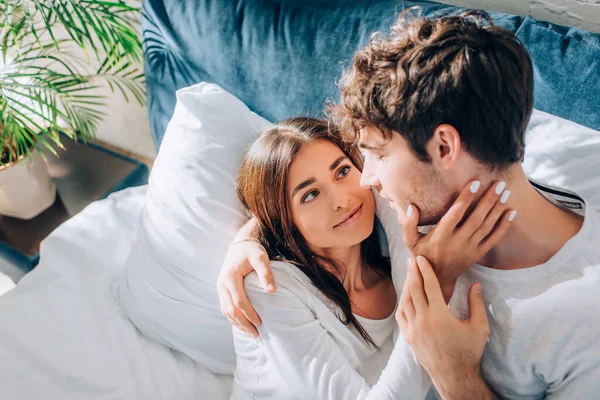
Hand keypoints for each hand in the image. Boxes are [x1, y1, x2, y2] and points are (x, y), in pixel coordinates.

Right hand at [217, 239, 274, 337]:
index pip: (239, 301)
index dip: (249, 314)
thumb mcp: (260, 257)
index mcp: (230, 277)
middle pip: (230, 309)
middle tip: (256, 335)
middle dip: (243, 324)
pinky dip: (233, 318)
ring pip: (226, 311)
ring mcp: (220, 288)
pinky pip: (225, 308)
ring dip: (237, 324)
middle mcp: (222, 284)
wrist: (239, 244)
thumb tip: (272, 291)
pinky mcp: (222, 290)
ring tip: (251, 334)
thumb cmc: (251, 250)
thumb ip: (266, 273)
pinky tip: (243, 325)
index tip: (260, 323)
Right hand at [397, 180, 514, 301]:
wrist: (437, 280)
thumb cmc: (422, 256)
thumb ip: (408, 224)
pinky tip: (511, 212)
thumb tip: (411, 206)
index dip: (465, 199)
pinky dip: (504, 226)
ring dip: (497, 209)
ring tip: (505, 192)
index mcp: (440, 236)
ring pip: (487, 226)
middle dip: (488, 200)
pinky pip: (494, 239)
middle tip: (498, 183)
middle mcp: (457, 242)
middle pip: (476, 218)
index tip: (474, 183)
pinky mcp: (479, 254)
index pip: (454, 214)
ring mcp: (470, 248)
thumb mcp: (410, 242)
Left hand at [397, 256, 492, 398]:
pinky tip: (405, 295)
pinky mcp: (408, 336)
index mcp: (440, 316)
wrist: (454, 376)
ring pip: (406, 301)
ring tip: (409, 275)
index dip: (425, 270)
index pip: (429, 286)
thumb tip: (476, 284)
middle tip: (412, 260)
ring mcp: (413, 329)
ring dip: (406, 286)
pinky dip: (402, 302)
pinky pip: (401, 315)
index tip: (421, 259)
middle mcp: (423, 320)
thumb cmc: (469, 352)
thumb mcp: (479, 327)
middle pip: (414, 290)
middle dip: (413, 273)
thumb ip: (476, 304)